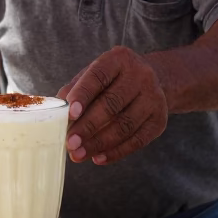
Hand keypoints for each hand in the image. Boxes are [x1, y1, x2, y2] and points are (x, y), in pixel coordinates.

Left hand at [57, 45, 168, 165]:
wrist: (155, 82)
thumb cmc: (113, 80)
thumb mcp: (94, 75)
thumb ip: (75, 90)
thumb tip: (58, 112)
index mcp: (119, 59)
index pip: (99, 77)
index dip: (83, 95)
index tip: (69, 114)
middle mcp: (141, 76)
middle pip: (112, 104)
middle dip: (88, 126)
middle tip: (70, 143)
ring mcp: (154, 98)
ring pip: (124, 125)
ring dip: (99, 143)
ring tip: (78, 154)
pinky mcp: (159, 120)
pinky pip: (137, 140)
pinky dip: (116, 152)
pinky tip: (98, 158)